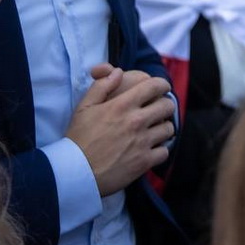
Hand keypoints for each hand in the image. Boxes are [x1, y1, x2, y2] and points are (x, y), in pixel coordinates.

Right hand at [66, 67, 174, 195]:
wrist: (76, 172)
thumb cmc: (78, 138)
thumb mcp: (84, 107)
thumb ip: (102, 85)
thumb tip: (118, 72)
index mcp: (122, 105)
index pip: (155, 86)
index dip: (162, 84)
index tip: (161, 88)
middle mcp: (136, 121)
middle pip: (167, 106)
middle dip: (164, 105)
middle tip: (158, 109)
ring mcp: (142, 142)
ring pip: (168, 128)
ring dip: (163, 127)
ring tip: (154, 129)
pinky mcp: (144, 161)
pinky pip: (165, 151)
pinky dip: (160, 149)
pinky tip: (151, 148)